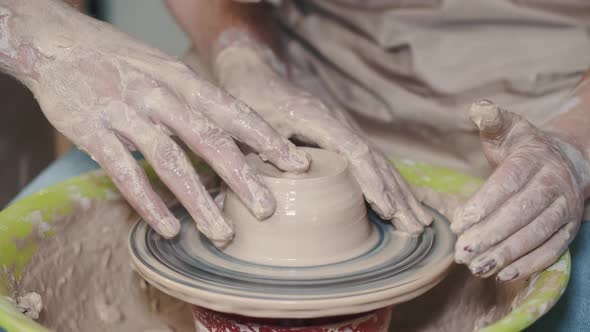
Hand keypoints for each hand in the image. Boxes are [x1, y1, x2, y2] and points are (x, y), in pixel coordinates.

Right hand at [21, 9, 308, 240]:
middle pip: (209, 137)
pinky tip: (169, 228)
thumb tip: (234, 132)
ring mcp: (125, 111)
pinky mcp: (92, 130)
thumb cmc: (118, 59)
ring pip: (170, 160)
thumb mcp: (164, 68)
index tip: (297, 164)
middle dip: (242, 175)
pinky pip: (124, 172)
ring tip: (222, 233)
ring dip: (199, 200)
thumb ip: (195, 99)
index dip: (266, 138)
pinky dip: (149, 202)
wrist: (53, 40)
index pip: (232, 110)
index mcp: (181, 78)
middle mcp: (159, 93)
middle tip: (268, 210)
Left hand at [207, 30, 431, 232]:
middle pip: (375, 159)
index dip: (370, 180)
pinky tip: (402, 203)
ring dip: (400, 192)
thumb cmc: (249, 101)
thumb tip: (296, 176)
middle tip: (415, 226)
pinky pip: (371, 162)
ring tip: (419, 222)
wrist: (255, 75)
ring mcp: (342, 128)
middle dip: (396, 194)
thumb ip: (268, 148)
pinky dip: (389, 184)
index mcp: (316, 116)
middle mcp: (336, 121)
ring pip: (379, 162)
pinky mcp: (341, 136)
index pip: (352, 151)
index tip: (386, 208)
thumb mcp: (250, 124)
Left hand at [453, 100, 588, 280]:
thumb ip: (492, 120)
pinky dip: (530, 264)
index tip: (457, 223)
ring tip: (477, 267)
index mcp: (535, 158)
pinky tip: (504, 273)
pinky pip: (553, 250)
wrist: (568, 160)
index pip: (508, 184)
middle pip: (522, 213)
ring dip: (507, 254)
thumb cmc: (525, 147)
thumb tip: (478, 108)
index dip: (483, 205)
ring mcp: (565, 208)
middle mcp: (554, 183)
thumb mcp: (509, 129)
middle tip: (461, 252)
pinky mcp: (569, 228)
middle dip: (491, 235)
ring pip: (537, 234)